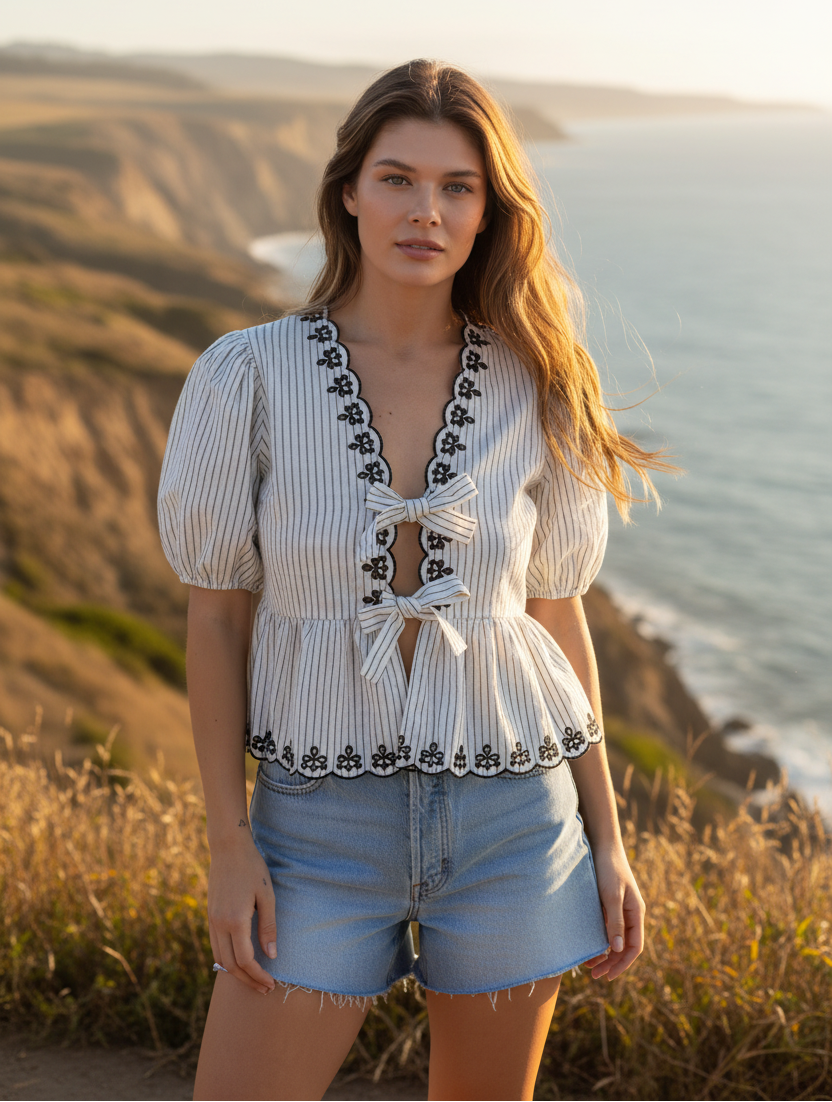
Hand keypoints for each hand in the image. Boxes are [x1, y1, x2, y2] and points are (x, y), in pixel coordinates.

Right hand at [207, 832, 277, 993]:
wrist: (228, 848)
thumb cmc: (252, 868)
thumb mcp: (267, 896)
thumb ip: (268, 927)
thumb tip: (271, 956)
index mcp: (234, 921)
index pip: (245, 960)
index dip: (258, 976)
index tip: (271, 983)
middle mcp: (219, 924)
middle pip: (230, 965)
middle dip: (248, 980)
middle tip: (265, 989)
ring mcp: (211, 921)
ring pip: (220, 958)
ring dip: (236, 973)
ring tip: (254, 980)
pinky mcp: (210, 916)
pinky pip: (216, 946)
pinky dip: (226, 959)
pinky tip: (239, 962)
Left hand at [583, 843, 644, 980]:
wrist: (601, 844)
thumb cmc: (608, 868)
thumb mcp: (611, 896)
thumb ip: (615, 921)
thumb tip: (618, 949)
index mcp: (636, 913)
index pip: (634, 947)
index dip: (622, 964)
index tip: (608, 976)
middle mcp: (630, 913)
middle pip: (624, 946)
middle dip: (611, 963)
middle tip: (594, 975)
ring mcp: (620, 909)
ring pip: (615, 939)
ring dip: (604, 954)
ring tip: (589, 966)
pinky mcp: (609, 904)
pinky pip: (607, 928)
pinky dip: (600, 940)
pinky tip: (589, 945)